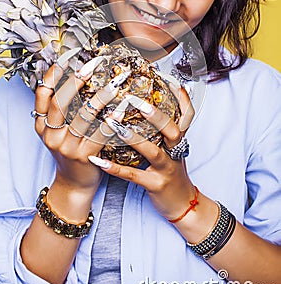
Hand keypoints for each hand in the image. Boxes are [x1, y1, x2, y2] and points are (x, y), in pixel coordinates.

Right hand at [34, 57, 129, 206]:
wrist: (74, 185)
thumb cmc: (70, 152)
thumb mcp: (57, 132)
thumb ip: (59, 111)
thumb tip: (73, 77)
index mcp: (42, 125)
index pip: (42, 94)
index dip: (54, 74)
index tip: (68, 56)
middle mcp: (51, 134)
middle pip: (61, 101)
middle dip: (77, 80)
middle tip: (93, 65)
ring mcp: (66, 146)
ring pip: (84, 115)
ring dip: (102, 96)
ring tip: (115, 82)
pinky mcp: (84, 157)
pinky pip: (101, 133)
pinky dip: (113, 119)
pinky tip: (122, 107)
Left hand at [89, 84, 195, 219]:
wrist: (184, 205)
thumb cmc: (171, 172)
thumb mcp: (172, 150)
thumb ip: (162, 131)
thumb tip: (146, 109)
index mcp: (179, 140)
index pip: (187, 114)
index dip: (181, 96)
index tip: (167, 77)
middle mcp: (175, 152)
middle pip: (172, 129)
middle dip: (155, 114)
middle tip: (135, 99)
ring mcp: (167, 169)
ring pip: (152, 151)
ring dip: (133, 137)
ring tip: (112, 123)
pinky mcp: (156, 186)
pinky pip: (133, 176)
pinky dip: (114, 167)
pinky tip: (97, 160)